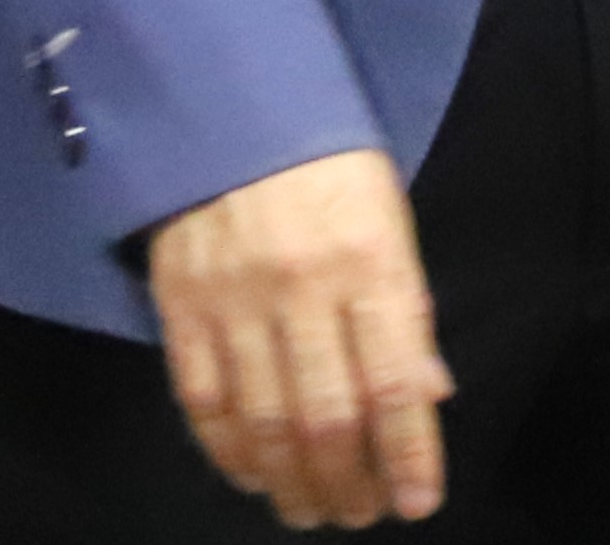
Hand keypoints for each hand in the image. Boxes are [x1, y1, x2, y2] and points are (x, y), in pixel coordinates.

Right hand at [147, 148, 450, 525]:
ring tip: (310, 509)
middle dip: (346, 482)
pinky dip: (227, 449)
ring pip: (264, 420)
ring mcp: (236, 298)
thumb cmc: (331, 167)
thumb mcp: (391, 221)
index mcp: (371, 262)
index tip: (416, 504)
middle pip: (326, 415)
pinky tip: (252, 473)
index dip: (408, 454)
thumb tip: (428, 396)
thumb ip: (406, 310)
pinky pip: (203, 398)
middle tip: (356, 515)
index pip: (396, 381)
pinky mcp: (181, 303)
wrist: (235, 105)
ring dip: (290, 481)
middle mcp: (304, 286)